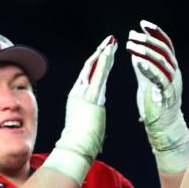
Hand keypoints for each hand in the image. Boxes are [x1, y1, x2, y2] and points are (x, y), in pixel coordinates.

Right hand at [44, 36, 116, 183]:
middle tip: (110, 41)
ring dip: (104, 53)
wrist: (75, 146)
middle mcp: (79, 91)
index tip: (104, 52)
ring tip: (112, 42)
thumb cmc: (81, 141)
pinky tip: (110, 51)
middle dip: (101, 52)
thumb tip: (95, 119)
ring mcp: (84, 92)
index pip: (88, 75)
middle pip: (91, 67)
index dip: (96, 62)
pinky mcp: (92, 95)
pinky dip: (105, 62)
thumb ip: (91, 116)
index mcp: (77, 97)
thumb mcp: (86, 124)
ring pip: (95, 67)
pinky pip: (100, 74)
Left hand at [127, 21, 188, 173]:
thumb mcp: (148, 80)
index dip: (156, 32)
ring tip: (131, 44)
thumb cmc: (155, 103)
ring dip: (146, 51)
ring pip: (162, 61)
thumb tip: (135, 49)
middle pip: (164, 50)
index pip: (166, 44)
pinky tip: (137, 61)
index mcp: (171, 67)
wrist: (164, 127)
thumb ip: (144, 65)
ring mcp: (172, 82)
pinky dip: (149, 68)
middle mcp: (175, 72)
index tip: (143, 23)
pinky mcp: (167, 94)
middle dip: (148, 39)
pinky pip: (159, 78)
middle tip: (132, 34)